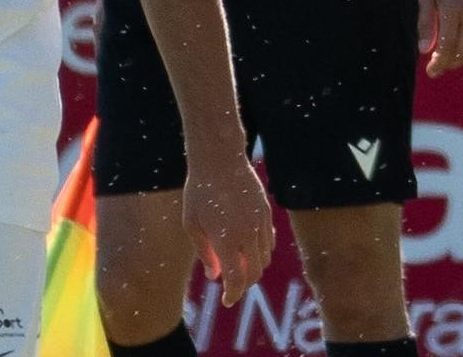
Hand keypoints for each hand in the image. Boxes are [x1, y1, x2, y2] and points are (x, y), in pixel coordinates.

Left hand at [182, 150, 273, 306]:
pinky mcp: (267, 212)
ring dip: (253, 268)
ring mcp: (261, 222)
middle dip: (244, 284)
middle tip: (230, 286)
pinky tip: (247, 248)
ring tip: (238, 267)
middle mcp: (248, 234)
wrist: (220, 161)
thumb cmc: (199, 192)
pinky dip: (261, 251)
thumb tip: (214, 275)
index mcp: (227, 240)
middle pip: (255, 272)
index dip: (233, 294)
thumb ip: (205, 253)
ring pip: (265, 257)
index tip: (227, 300)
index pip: (237, 279)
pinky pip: (269, 240)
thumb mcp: (192, 225)